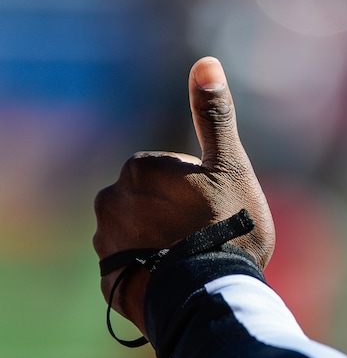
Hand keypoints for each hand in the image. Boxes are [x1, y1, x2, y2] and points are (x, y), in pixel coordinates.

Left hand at [93, 57, 274, 336]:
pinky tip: (174, 278)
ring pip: (138, 232)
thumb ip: (214, 116)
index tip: (217, 209)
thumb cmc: (226, 228)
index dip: (200, 188)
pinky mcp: (106, 278)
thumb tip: (206, 60)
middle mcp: (111, 200)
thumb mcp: (230, 166)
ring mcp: (106, 242)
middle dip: (175, 213)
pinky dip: (148, 268)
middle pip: (151, 200)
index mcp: (140, 168)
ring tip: (192, 261)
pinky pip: (130, 264)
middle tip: (207, 236)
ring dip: (160, 242)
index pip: (171, 170)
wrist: (208, 296)